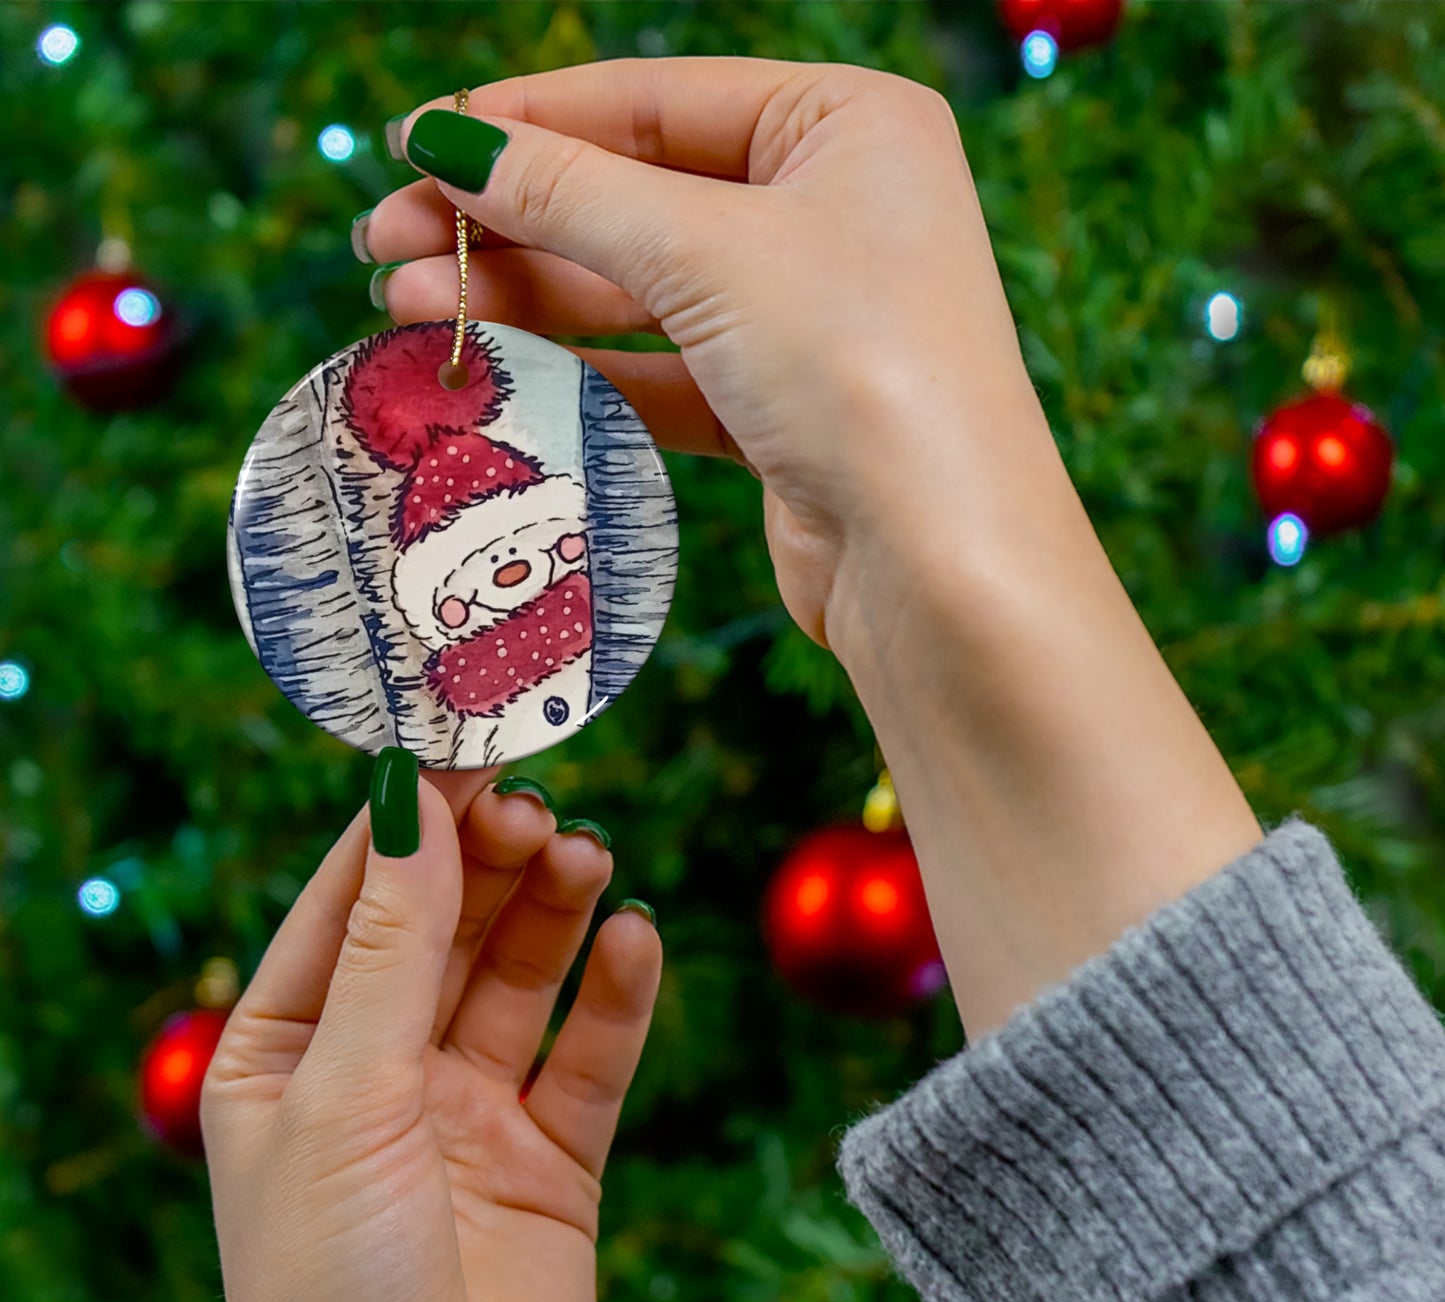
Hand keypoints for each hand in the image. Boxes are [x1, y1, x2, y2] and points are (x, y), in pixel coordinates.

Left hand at [202, 766, 661, 1301]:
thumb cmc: (332, 1293)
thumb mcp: (346, 1095)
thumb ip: (391, 946)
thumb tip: (411, 800)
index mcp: (289, 1052)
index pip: (352, 900)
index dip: (408, 821)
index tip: (463, 742)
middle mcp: (380, 1072)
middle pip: (446, 926)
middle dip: (489, 861)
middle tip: (537, 804)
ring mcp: (469, 1113)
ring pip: (521, 977)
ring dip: (555, 911)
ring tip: (587, 857)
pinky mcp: (552, 1159)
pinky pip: (590, 1055)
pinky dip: (617, 994)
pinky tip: (635, 940)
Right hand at [362, 57, 1047, 657]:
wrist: (938, 563)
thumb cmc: (859, 368)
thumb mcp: (707, 252)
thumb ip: (570, 193)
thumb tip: (448, 141)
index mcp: (847, 125)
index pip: (655, 100)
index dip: (527, 121)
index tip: (415, 143)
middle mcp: (833, 211)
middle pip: (636, 196)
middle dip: (508, 221)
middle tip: (384, 243)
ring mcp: (808, 316)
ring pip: (639, 290)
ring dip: (525, 298)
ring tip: (406, 307)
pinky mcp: (781, 410)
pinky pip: (661, 371)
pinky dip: (581, 370)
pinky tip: (493, 367)